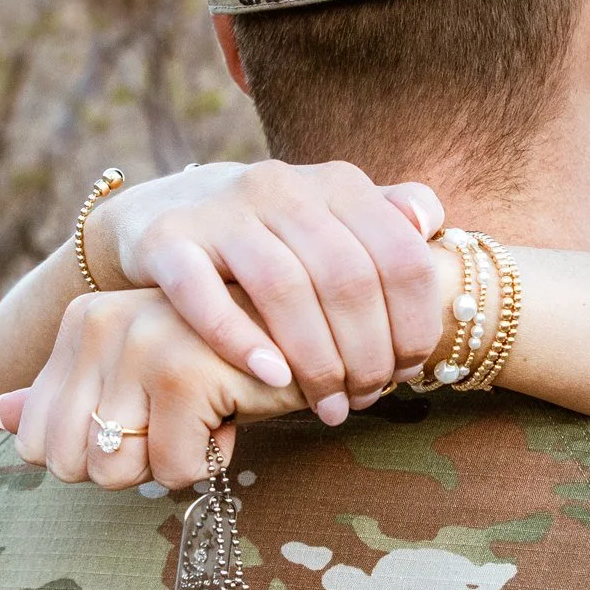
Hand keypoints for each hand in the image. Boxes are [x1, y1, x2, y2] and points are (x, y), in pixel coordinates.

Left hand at [0, 288, 305, 488]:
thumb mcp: (141, 375)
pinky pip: (173, 471)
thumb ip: (66, 394)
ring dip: (172, 465)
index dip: (103, 453)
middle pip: (71, 464)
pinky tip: (236, 414)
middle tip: (181, 423)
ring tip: (208, 415)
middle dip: (132, 466)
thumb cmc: (234, 357)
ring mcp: (139, 343)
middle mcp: (100, 323)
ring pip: (116, 472)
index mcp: (82, 321)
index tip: (154, 416)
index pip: (39, 443)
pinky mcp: (183, 371)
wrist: (320, 331)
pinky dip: (210, 463)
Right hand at [84, 160, 445, 424]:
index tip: (410, 371)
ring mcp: (221, 209)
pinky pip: (204, 293)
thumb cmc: (270, 238)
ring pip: (284, 287)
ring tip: (326, 406)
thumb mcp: (333, 219)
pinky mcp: (167, 240)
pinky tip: (271, 379)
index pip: (400, 256)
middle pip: (347, 277)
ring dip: (315, 359)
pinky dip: (240, 340)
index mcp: (337, 183)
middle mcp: (282, 186)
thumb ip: (387, 219)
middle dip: (367, 352)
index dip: (415, 323)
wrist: (161, 219)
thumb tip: (429, 221)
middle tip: (366, 399)